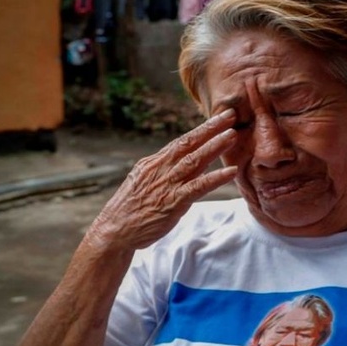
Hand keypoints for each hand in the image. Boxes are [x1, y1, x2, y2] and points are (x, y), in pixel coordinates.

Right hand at [87, 109, 237, 250]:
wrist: (114, 230)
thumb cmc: (130, 209)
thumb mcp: (143, 182)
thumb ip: (165, 171)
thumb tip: (187, 162)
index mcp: (154, 163)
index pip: (181, 141)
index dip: (201, 129)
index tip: (218, 118)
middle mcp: (161, 169)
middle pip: (189, 144)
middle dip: (211, 129)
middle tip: (230, 114)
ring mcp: (167, 185)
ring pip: (195, 161)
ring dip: (215, 147)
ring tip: (232, 135)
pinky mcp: (173, 203)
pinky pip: (198, 187)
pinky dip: (215, 178)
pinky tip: (231, 172)